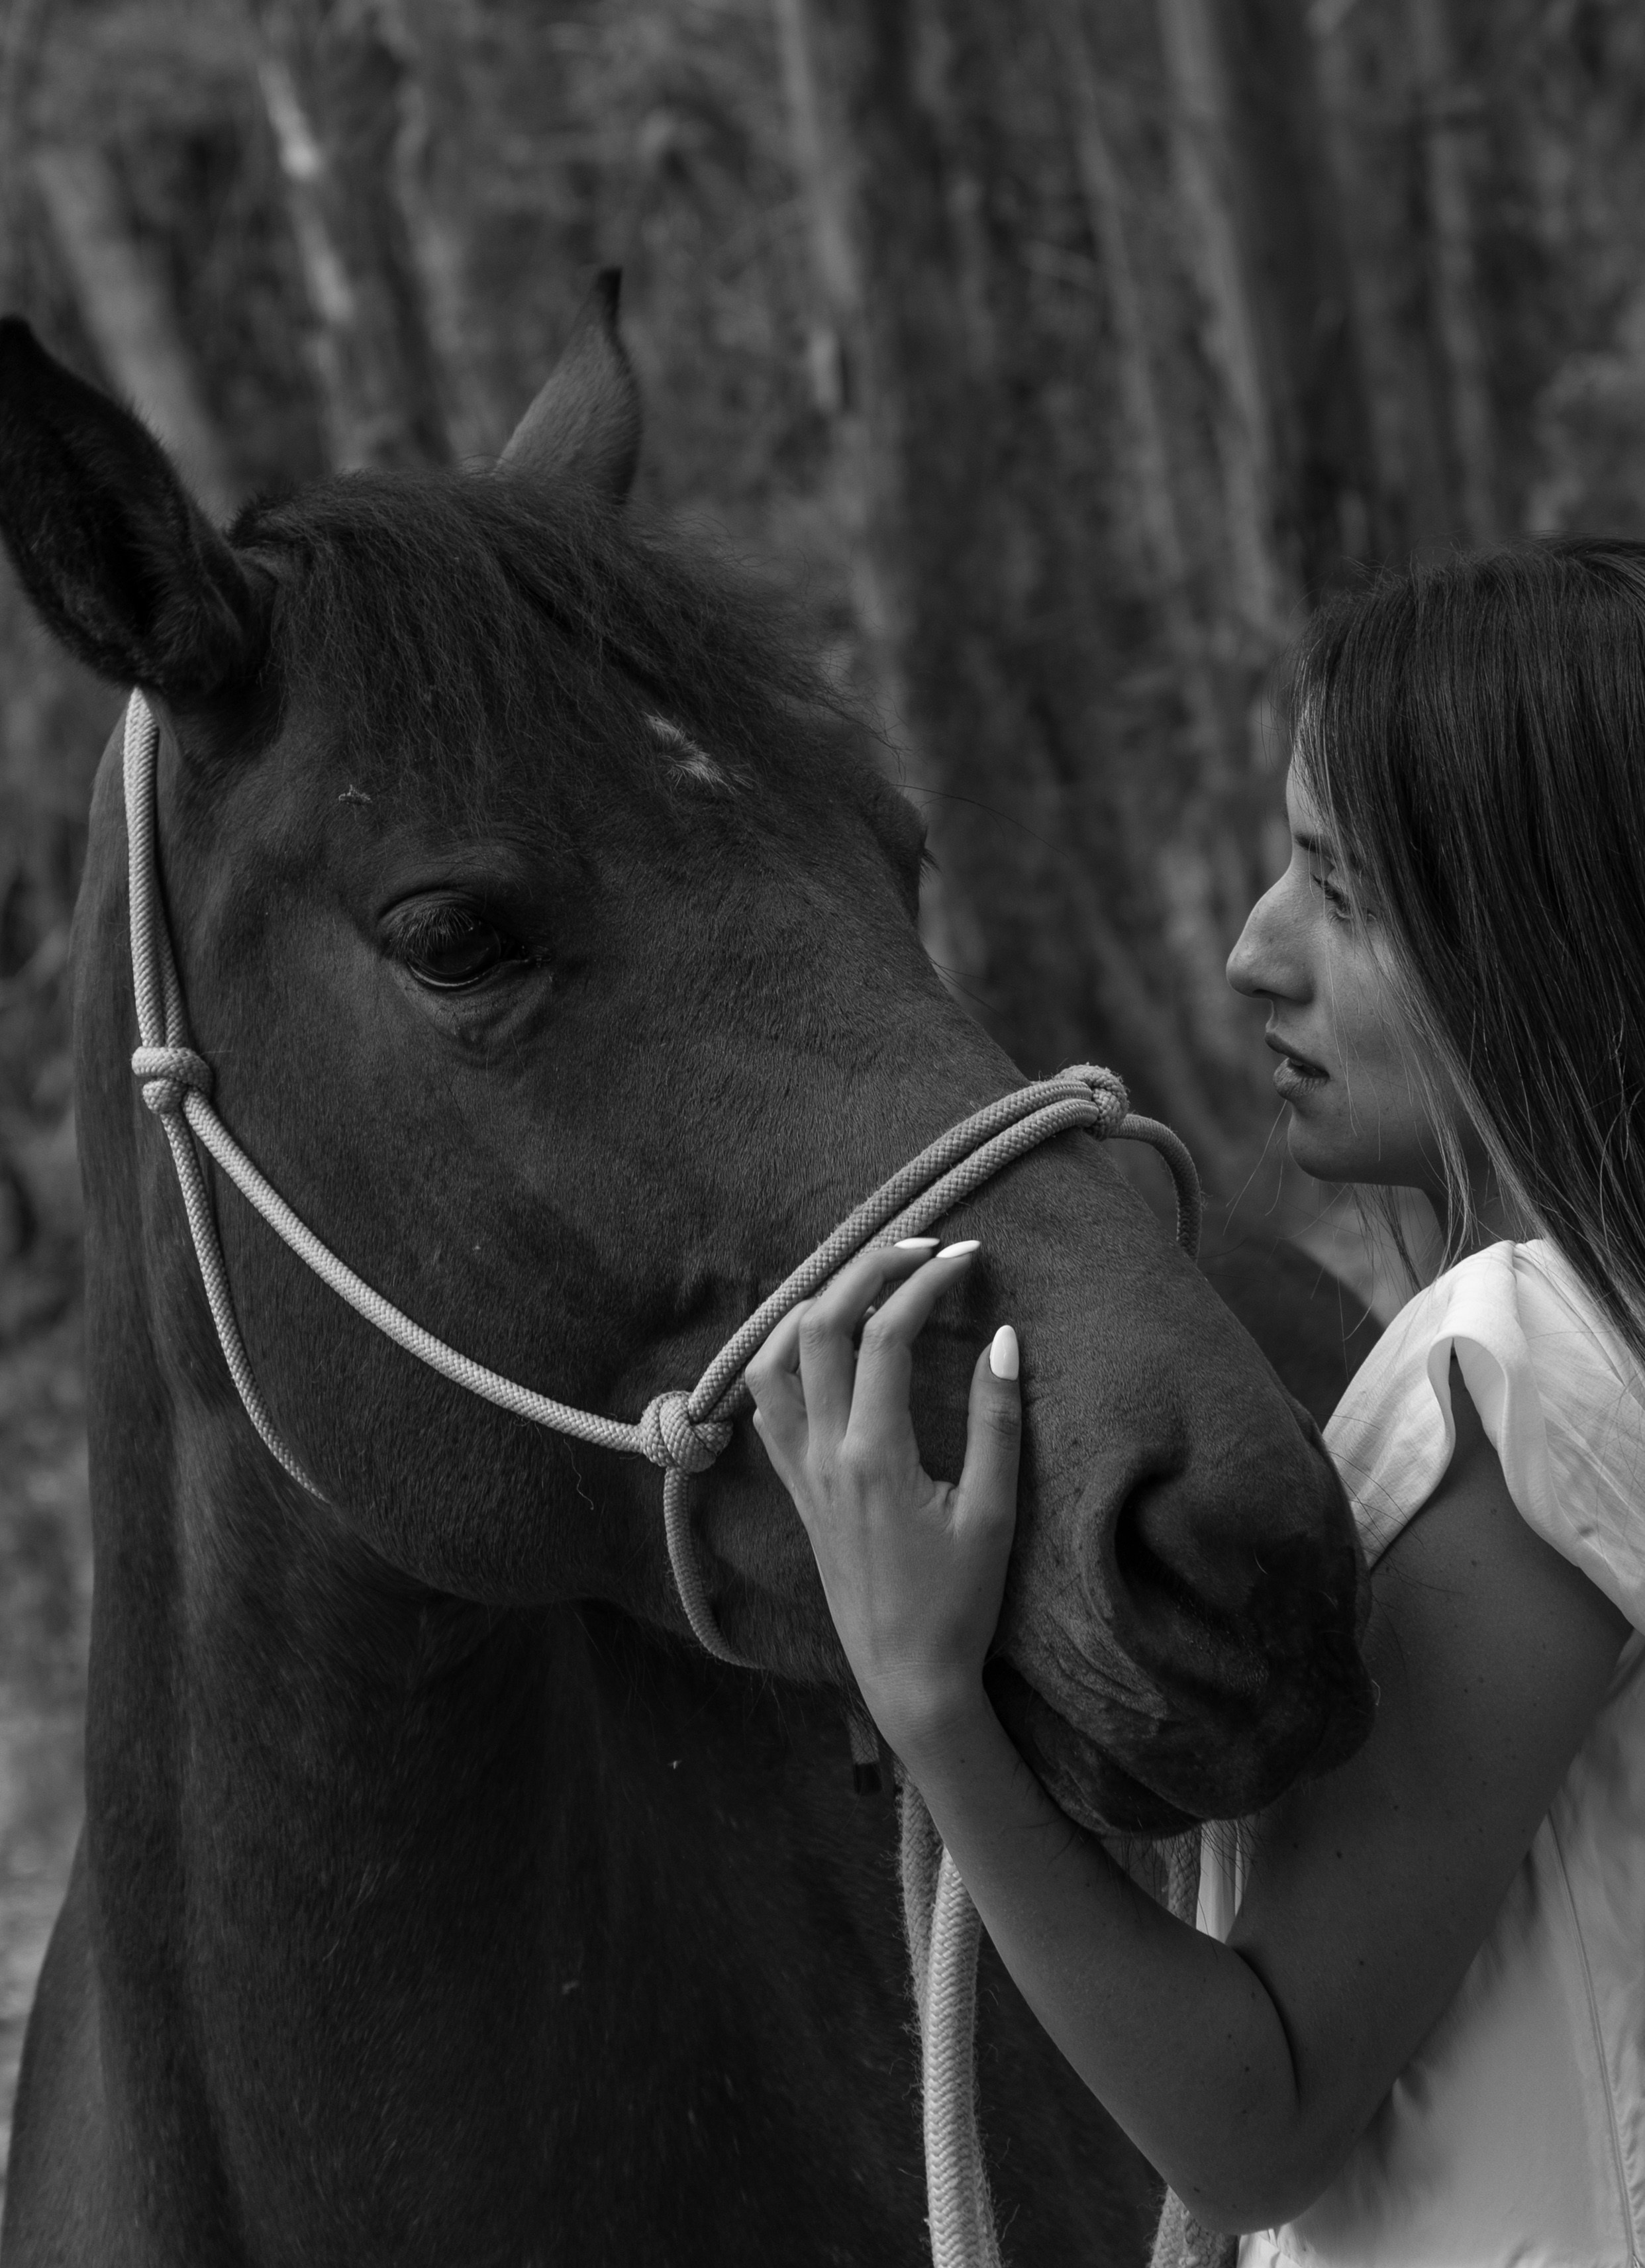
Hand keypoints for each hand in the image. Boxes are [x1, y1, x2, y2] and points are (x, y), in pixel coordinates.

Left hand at [745, 1238, 1022, 1756]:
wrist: (906, 1677)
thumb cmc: (959, 1604)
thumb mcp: (993, 1515)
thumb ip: (997, 1423)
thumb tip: (1005, 1337)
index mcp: (873, 1455)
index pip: (884, 1336)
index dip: (924, 1282)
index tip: (966, 1254)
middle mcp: (823, 1454)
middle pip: (818, 1326)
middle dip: (865, 1268)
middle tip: (918, 1243)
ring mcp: (800, 1470)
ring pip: (774, 1359)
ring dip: (813, 1304)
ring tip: (863, 1279)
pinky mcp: (795, 1488)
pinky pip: (769, 1402)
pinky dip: (788, 1353)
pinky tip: (822, 1343)